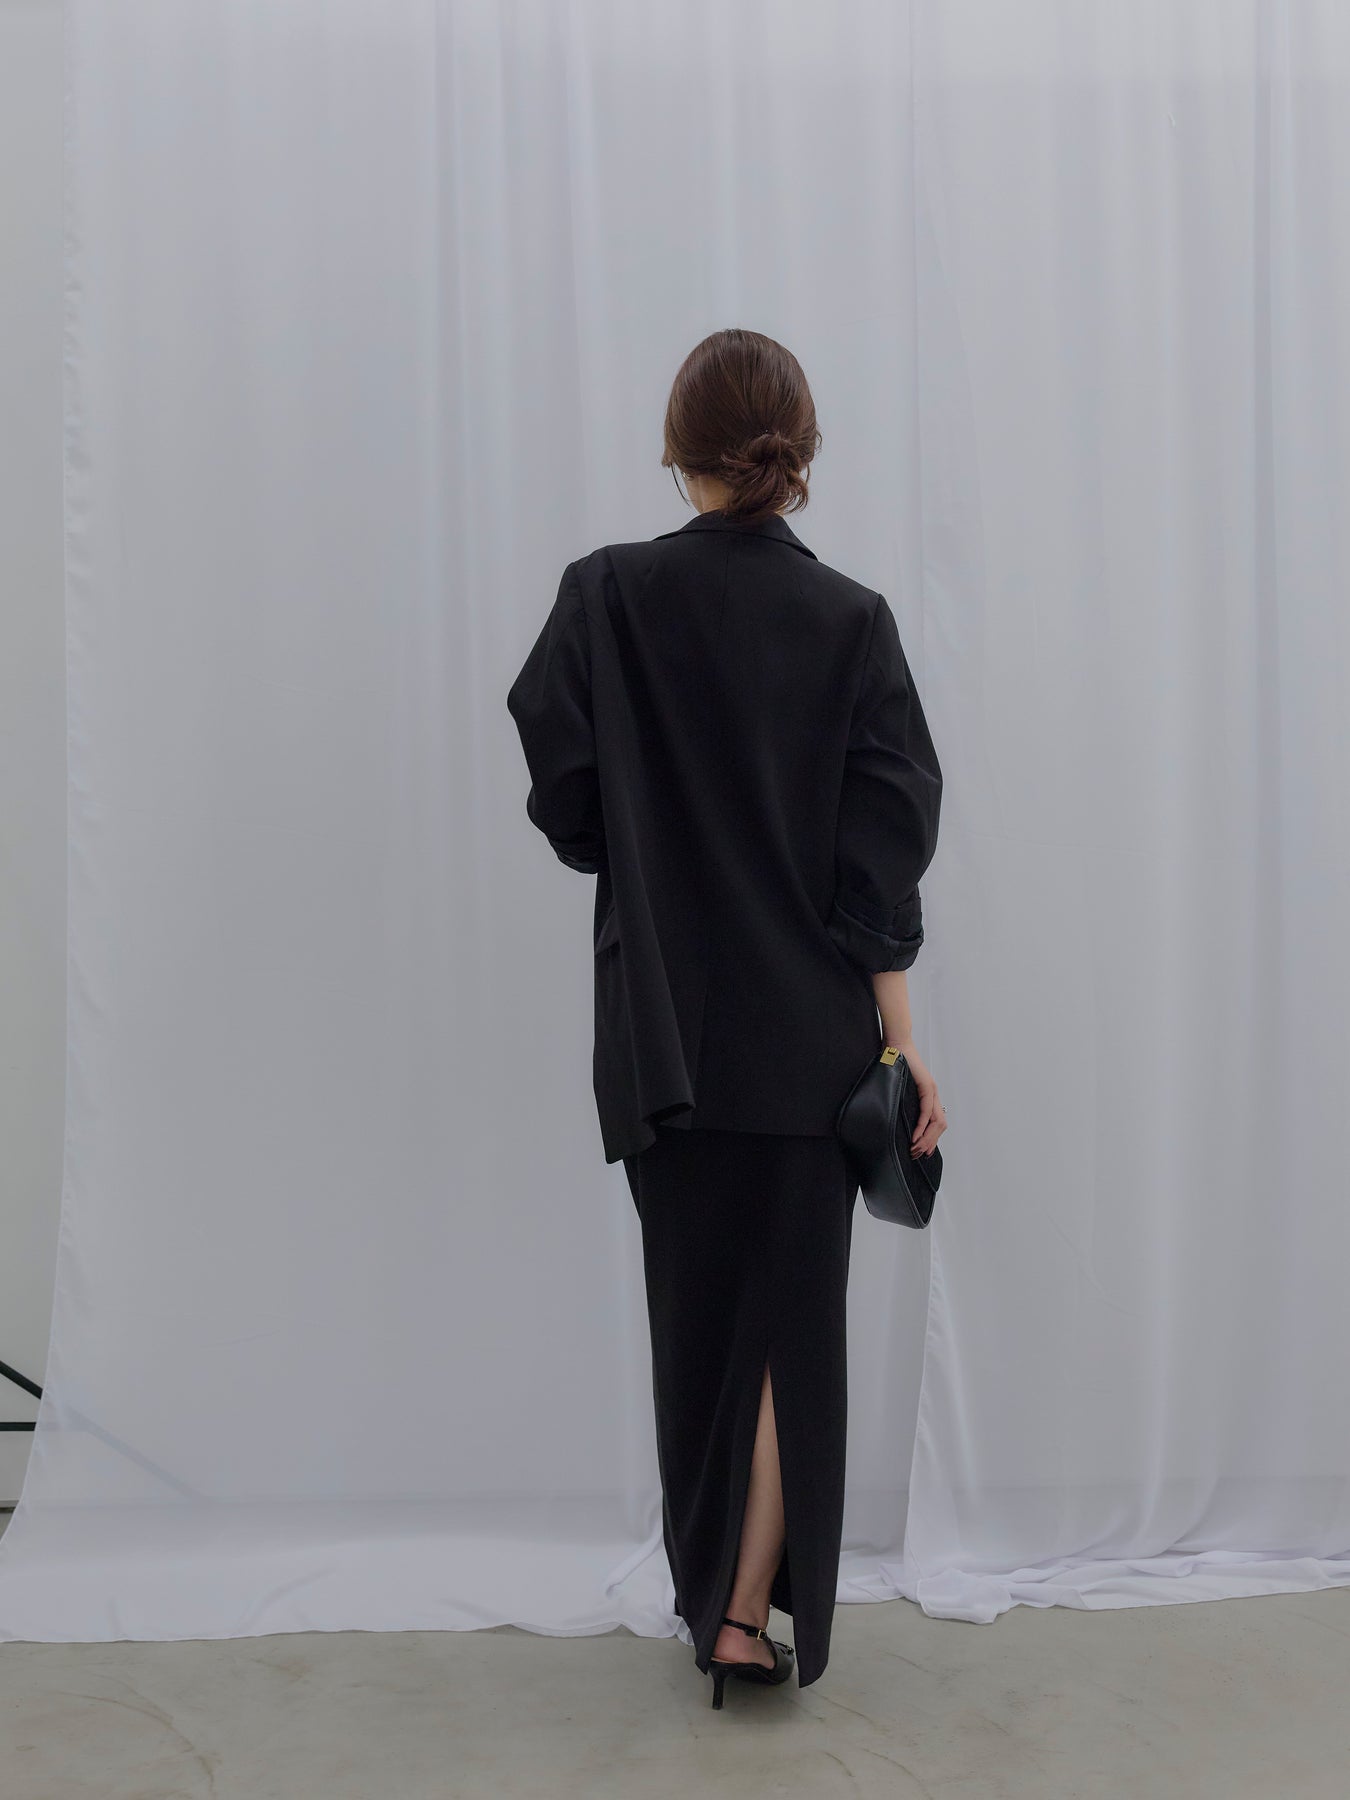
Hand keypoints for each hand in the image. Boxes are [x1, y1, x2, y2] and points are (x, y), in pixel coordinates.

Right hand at [888, 1038, 946, 1158]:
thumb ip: (903, 1100)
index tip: (924, 1152)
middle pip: (940, 1126)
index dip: (932, 1139)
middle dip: (930, 1143)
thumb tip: (898, 1116)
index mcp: (929, 1096)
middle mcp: (934, 1094)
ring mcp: (931, 1090)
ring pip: (937, 1121)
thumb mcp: (900, 1087)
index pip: (937, 1123)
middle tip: (918, 1155)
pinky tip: (915, 1136)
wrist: (896, 1044)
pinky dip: (922, 1125)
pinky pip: (927, 1110)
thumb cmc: (895, 1063)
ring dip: (927, 1138)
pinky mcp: (926, 1086)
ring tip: (916, 1148)